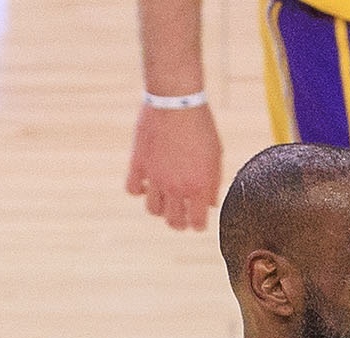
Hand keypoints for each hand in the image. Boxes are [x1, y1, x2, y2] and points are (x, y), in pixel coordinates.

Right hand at [127, 104, 223, 229]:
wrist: (176, 100)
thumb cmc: (200, 124)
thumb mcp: (216, 154)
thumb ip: (213, 182)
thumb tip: (210, 202)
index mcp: (199, 186)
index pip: (197, 223)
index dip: (198, 224)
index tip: (197, 220)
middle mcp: (176, 187)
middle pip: (173, 222)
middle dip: (179, 222)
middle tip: (181, 214)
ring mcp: (155, 177)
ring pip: (153, 210)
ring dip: (160, 208)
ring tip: (164, 198)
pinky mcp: (139, 164)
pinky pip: (133, 189)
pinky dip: (139, 190)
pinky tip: (146, 183)